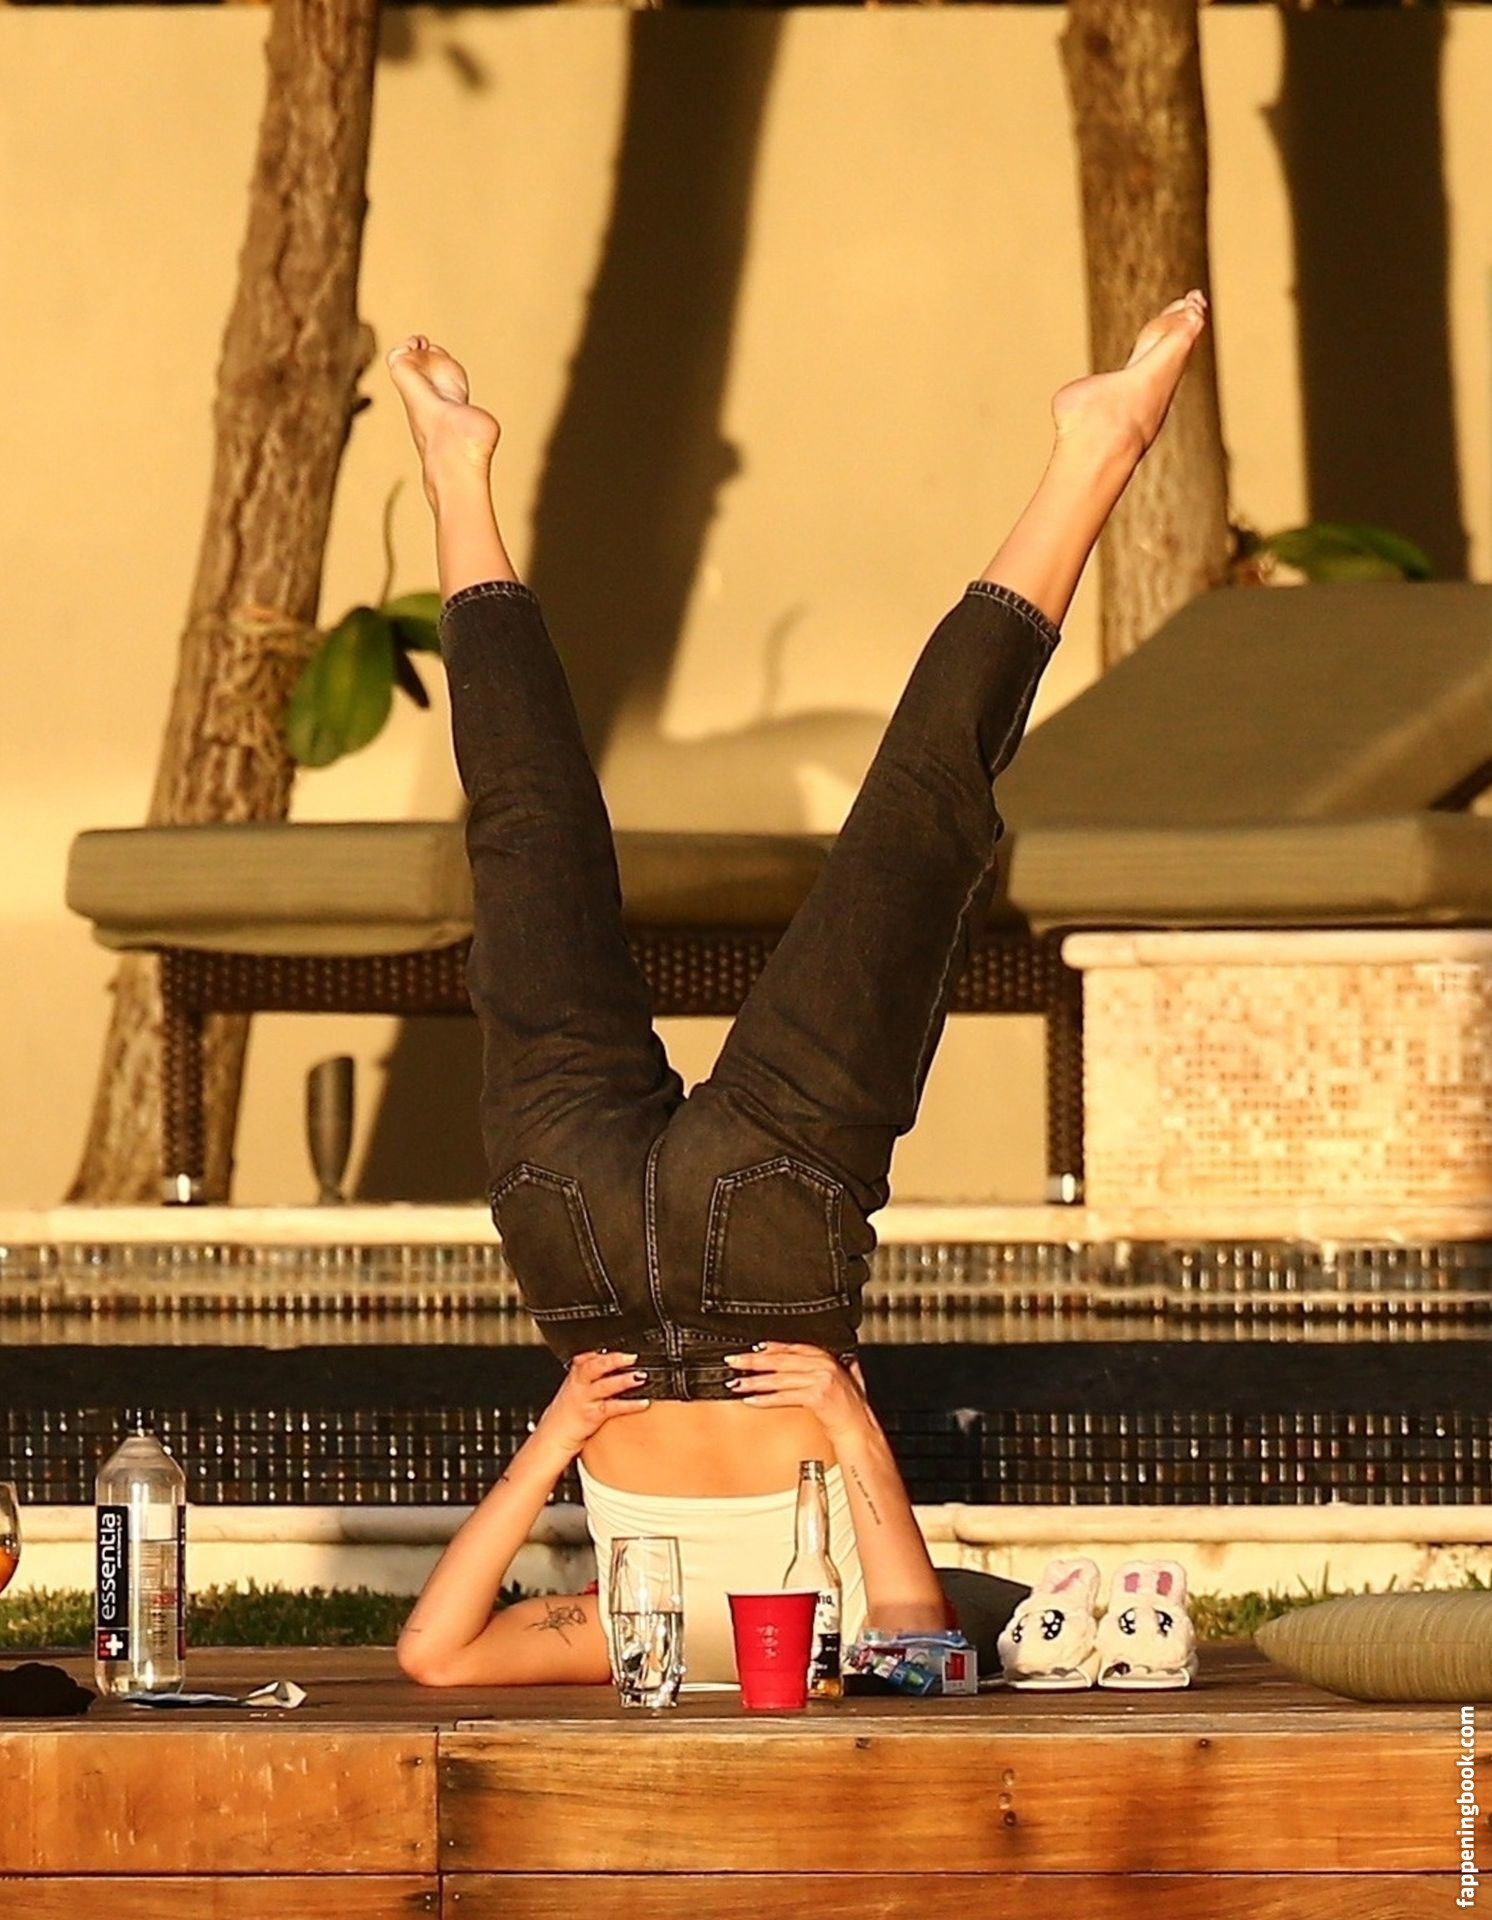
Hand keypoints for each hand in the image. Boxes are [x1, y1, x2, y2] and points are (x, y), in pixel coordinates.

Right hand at [535, 1351, 650, 1459]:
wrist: (551, 1438)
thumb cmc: (565, 1414)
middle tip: (631, 1357)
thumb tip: (609, 1363)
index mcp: (575, 1377)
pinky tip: (643, 1402)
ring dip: (623, 1380)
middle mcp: (579, 1386)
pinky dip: (630, 1405)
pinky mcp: (591, 1416)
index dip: (601, 1351)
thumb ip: (587, 1375)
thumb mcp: (573, 1390)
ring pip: (604, 1386)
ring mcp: (585, 1400)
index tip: (619, 1345)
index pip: (586, 1358)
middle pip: (594, 1367)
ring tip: (640, 1376)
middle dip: (613, 1360)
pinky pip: (612, 1408)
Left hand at [724, 1341, 871, 1440]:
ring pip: (779, 1378)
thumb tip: (814, 1355)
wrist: (859, 1428)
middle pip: (781, 1360)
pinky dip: (766, 1399)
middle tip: (734, 1361)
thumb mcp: (840, 1378)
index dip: (770, 1348)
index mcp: (826, 1357)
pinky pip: (785, 1396)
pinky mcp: (817, 1396)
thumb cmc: (849, 1407)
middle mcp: (823, 1364)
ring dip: (754, 1381)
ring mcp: (820, 1379)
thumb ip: (831, 1364)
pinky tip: (752, 1400)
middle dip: (754, 1361)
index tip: (752, 1349)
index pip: (792, 1348)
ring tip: (737, 1383)